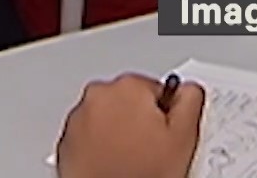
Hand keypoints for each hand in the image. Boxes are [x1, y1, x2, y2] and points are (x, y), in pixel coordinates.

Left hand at [55, 74, 204, 177]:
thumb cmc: (137, 174)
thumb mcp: (183, 137)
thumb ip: (190, 100)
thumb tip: (188, 89)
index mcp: (128, 86)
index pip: (158, 90)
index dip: (166, 118)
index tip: (164, 138)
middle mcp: (99, 95)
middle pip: (131, 101)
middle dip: (141, 123)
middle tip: (149, 153)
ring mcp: (78, 117)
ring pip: (109, 118)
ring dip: (119, 134)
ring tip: (130, 162)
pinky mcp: (66, 139)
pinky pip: (90, 136)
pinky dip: (100, 147)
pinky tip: (112, 165)